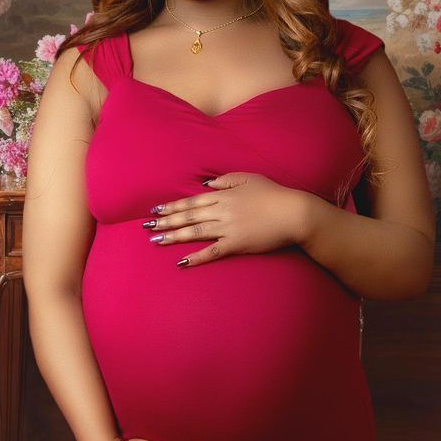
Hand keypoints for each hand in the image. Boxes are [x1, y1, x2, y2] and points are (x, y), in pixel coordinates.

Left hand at [142, 172, 311, 266]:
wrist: (293, 213)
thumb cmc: (273, 194)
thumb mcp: (248, 178)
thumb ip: (225, 181)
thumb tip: (206, 186)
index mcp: (223, 195)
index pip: (191, 201)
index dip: (172, 206)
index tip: (156, 210)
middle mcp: (221, 210)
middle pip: (188, 216)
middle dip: (166, 221)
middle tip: (147, 227)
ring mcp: (228, 228)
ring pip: (195, 232)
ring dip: (174, 236)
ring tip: (157, 240)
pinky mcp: (237, 244)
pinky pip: (212, 252)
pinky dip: (197, 257)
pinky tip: (182, 261)